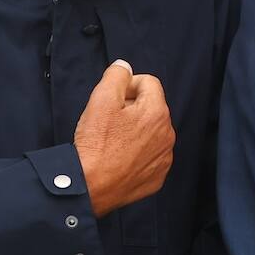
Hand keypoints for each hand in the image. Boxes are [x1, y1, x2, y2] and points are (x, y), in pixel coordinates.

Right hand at [74, 59, 175, 217]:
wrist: (88, 186)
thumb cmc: (95, 144)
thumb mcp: (101, 99)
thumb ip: (116, 76)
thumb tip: (125, 67)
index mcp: (157, 112)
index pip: (149, 83)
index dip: (128, 85)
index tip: (112, 99)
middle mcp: (167, 135)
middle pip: (151, 107)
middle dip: (132, 108)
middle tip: (108, 121)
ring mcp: (163, 158)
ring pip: (151, 132)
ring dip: (135, 131)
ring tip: (113, 140)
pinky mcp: (157, 177)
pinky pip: (150, 156)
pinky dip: (137, 153)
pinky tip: (119, 157)